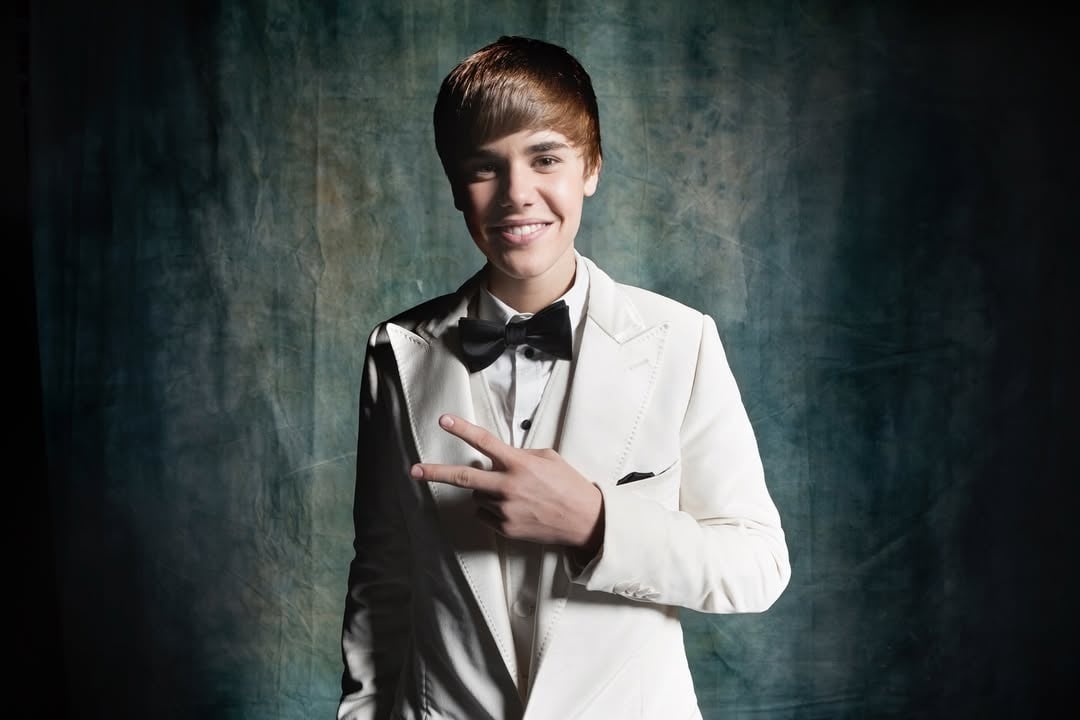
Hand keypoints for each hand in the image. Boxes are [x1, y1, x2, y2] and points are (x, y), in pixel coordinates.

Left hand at [411, 414, 603, 553]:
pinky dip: (493, 510)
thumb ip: (520, 455)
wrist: (585, 521)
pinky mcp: (505, 529)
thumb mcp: (549, 459)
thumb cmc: (569, 485)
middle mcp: (508, 486)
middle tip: (414, 470)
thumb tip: (497, 458)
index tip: (443, 420)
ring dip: (486, 492)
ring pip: (478, 497)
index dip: (462, 430)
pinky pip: (485, 515)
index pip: (485, 442)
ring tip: (514, 495)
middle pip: (463, 478)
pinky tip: (515, 509)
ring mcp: (505, 510)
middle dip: (435, 473)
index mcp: (520, 464)